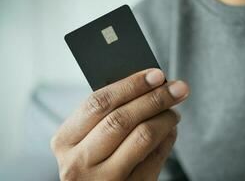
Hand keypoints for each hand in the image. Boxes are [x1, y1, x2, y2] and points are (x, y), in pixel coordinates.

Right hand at [50, 68, 188, 180]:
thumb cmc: (93, 161)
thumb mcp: (88, 139)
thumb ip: (107, 116)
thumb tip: (146, 87)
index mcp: (65, 140)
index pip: (99, 102)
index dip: (130, 85)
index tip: (156, 74)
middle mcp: (79, 162)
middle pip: (122, 118)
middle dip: (155, 98)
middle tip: (177, 88)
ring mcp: (103, 180)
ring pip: (142, 136)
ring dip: (165, 118)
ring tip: (174, 110)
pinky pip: (155, 157)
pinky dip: (168, 138)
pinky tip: (170, 130)